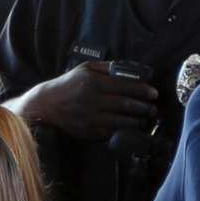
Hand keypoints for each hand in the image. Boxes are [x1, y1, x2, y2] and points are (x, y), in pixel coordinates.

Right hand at [17, 58, 156, 140]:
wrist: (46, 104)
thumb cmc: (68, 84)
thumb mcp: (85, 69)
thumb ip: (107, 67)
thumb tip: (130, 69)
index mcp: (93, 82)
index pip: (125, 86)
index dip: (142, 91)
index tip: (154, 93)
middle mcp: (92, 100)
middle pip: (126, 105)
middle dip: (144, 107)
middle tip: (153, 109)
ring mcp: (90, 117)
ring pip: (121, 121)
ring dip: (137, 121)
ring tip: (145, 119)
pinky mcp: (87, 131)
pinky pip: (110, 132)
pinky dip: (123, 131)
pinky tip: (130, 128)